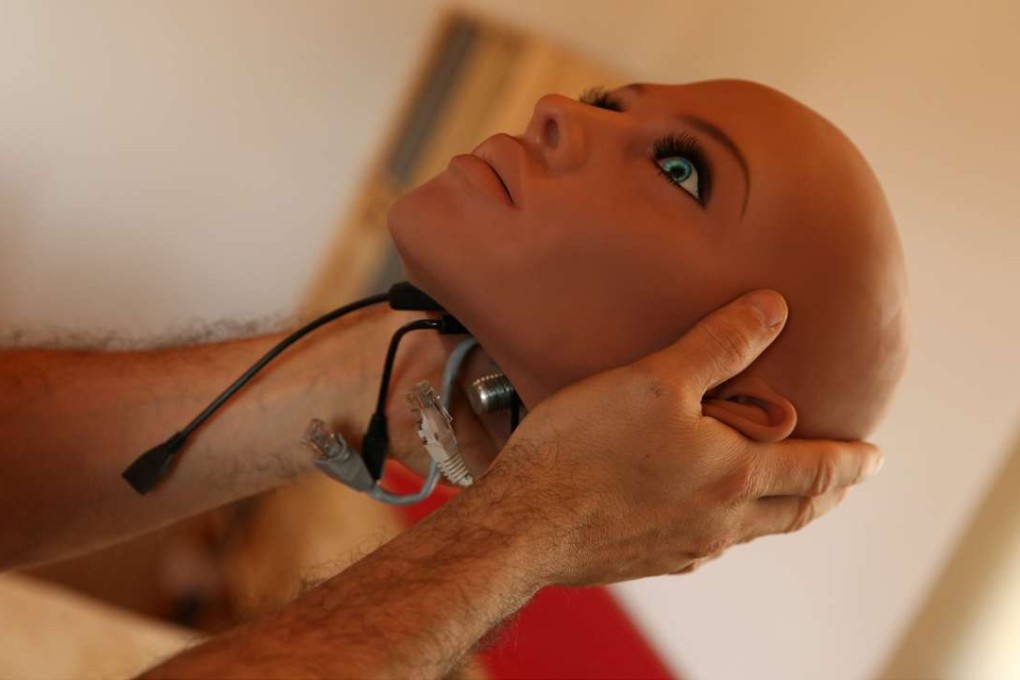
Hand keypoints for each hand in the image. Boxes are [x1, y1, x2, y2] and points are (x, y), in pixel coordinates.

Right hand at [474, 290, 883, 586]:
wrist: (523, 525)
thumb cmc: (584, 449)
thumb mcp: (656, 378)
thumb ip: (720, 344)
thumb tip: (774, 308)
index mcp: (734, 475)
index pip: (817, 469)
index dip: (852, 460)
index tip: (877, 458)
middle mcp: (721, 521)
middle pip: (795, 511)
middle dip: (827, 493)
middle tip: (844, 482)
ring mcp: (686, 547)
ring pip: (753, 530)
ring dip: (781, 511)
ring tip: (783, 493)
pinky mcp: (650, 560)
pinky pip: (708, 544)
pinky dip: (731, 525)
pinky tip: (707, 514)